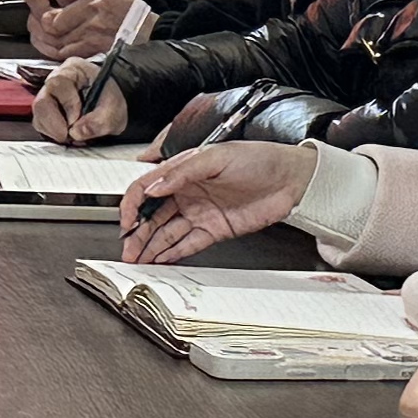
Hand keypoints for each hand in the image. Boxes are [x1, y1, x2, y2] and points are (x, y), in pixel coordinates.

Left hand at [20, 0, 139, 60]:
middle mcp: (91, 11)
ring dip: (38, 32)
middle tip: (36, 13)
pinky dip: (45, 46)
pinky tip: (46, 40)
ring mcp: (89, 33)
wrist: (144, 32)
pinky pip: (56, 51)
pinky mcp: (88, 51)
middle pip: (47, 18)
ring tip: (39, 26)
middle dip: (35, 15)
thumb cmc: (120, 7)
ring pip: (49, 36)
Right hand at [32, 60, 131, 144]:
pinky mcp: (45, 112)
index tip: (77, 120)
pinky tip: (67, 135)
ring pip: (39, 115)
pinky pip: (41, 125)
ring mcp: (48, 97)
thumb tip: (77, 132)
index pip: (58, 84)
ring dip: (53, 131)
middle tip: (69, 136)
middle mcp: (55, 81)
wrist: (109, 106)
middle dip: (54, 123)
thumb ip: (100, 121)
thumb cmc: (110, 100)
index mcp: (73, 70)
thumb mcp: (114, 110)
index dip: (67, 104)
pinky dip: (52, 135)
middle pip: (42, 102)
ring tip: (72, 136)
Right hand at [119, 140, 314, 262]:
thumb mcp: (217, 157)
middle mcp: (187, 194)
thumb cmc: (259, 159)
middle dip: (137, 233)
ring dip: (151, 246)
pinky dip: (172, 253)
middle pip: (153, 216)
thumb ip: (183, 172)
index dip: (132, 205)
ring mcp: (200, 213)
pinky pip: (188, 244)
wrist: (292, 180)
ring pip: (167, 233)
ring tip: (138, 260)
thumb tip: (155, 187)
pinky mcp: (214, 230)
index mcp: (182, 172)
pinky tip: (160, 259)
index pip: (146, 189)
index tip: (125, 220)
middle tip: (128, 249)